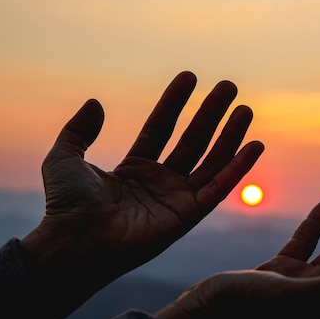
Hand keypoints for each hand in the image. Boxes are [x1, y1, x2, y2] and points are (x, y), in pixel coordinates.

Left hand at [20, 71, 263, 318]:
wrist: (76, 242)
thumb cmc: (66, 207)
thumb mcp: (64, 158)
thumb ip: (78, 130)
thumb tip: (96, 102)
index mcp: (135, 169)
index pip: (161, 128)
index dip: (174, 102)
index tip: (189, 76)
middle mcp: (160, 182)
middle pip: (193, 140)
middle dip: (211, 113)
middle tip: (228, 86)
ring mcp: (177, 198)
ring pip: (211, 160)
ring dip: (230, 135)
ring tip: (244, 108)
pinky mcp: (189, 215)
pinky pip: (219, 187)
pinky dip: (238, 168)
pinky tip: (255, 145)